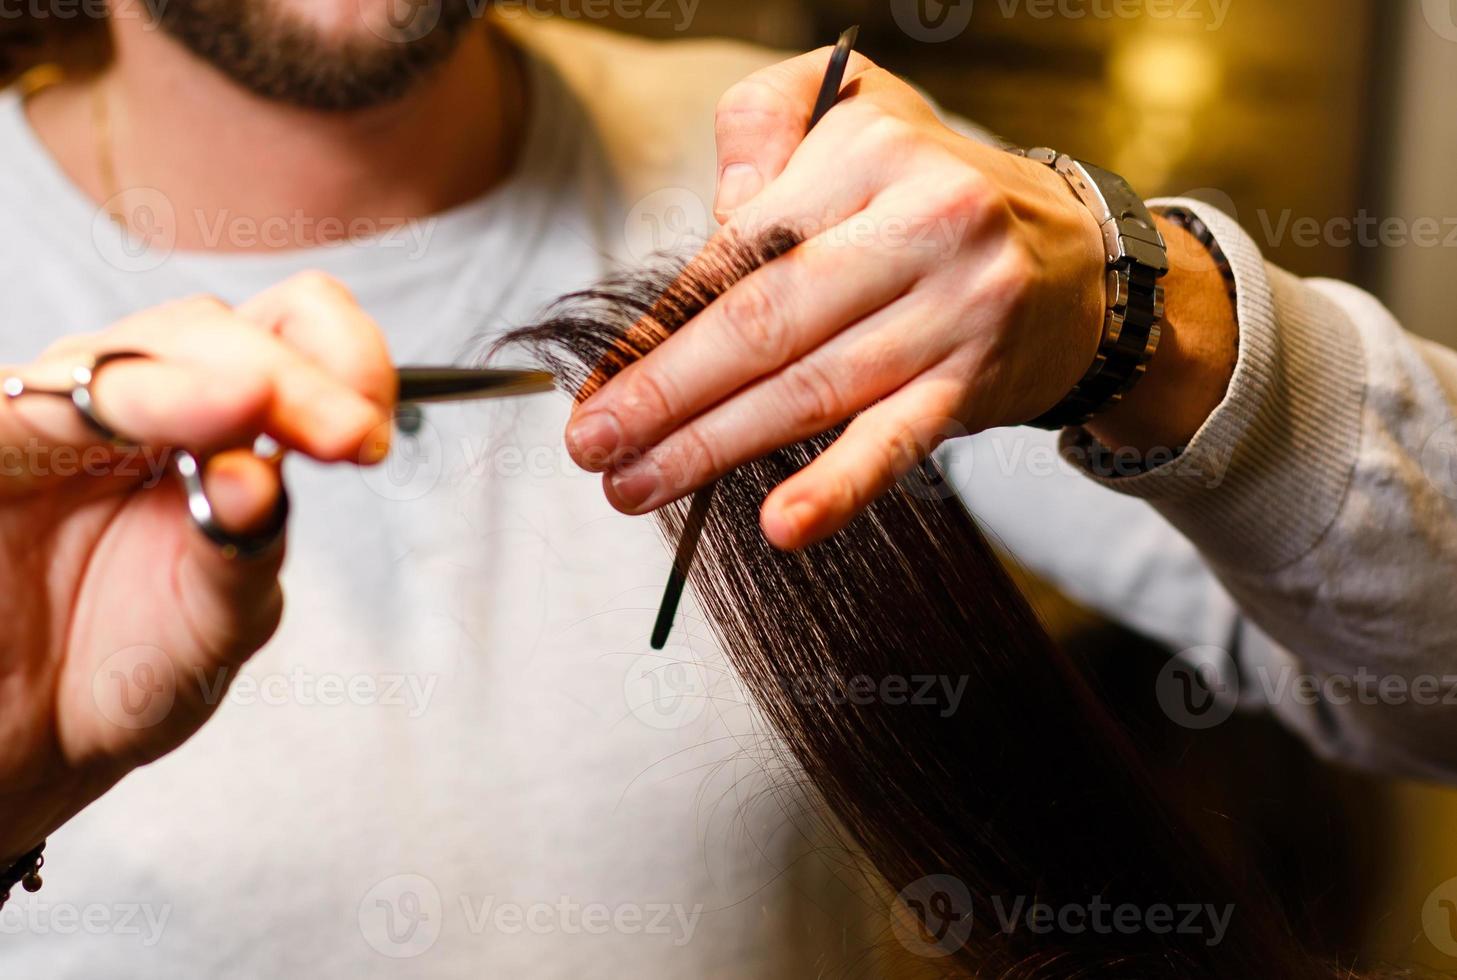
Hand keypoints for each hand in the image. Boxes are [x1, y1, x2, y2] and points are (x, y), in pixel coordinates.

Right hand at [0, 272, 393, 862]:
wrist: (28, 745)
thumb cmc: (127, 669)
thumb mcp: (216, 620)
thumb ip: (246, 549)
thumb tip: (264, 473)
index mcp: (208, 426)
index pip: (283, 339)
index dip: (341, 358)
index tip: (372, 430)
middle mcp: (132, 403)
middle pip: (215, 328)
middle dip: (296, 373)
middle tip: (350, 436)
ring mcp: (51, 417)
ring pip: (133, 350)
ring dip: (215, 374)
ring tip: (262, 409)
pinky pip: (36, 400)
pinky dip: (120, 401)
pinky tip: (173, 415)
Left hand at [565, 49, 1111, 548]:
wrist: (1079, 262)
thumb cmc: (936, 192)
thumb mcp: (857, 111)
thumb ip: (765, 128)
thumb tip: (717, 218)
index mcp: (871, 149)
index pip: (740, 247)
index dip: (661, 323)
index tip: (602, 381)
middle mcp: (921, 221)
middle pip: (763, 320)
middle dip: (665, 392)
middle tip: (593, 446)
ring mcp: (954, 308)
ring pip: (812, 387)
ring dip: (714, 447)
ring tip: (640, 486)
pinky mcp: (974, 381)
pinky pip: (896, 441)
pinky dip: (839, 487)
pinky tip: (784, 525)